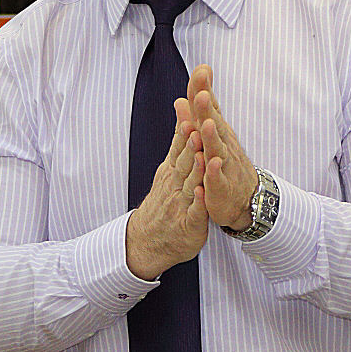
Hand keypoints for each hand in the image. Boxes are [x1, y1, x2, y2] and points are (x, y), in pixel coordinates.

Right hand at [123, 120, 209, 280]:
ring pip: (189, 184)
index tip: (190, 110)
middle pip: (183, 161)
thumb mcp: (170, 168)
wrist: (149, 241)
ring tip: (200, 155)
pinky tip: (200, 192)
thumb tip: (182, 110)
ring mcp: (181, 204)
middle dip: (189, 144)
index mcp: (172, 170)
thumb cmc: (166, 201)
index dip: (185, 130)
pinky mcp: (189, 224)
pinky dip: (197, 202)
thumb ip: (179, 141)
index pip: (179, 147)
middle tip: (196, 126)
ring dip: (194, 170)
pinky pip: (195, 212)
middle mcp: (174, 184)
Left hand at [184, 65, 258, 231]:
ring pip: (218, 150)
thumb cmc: (226, 162)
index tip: (202, 70)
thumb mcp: (210, 137)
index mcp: (217, 130)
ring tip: (206, 124)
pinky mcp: (222, 187)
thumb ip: (197, 117)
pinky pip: (218, 179)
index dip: (204, 90)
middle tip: (203, 93)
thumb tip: (182, 97)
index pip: (209, 107)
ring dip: (212, 137)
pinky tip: (212, 163)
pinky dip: (215, 172)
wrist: (247, 198)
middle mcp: (224, 144)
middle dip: (208, 109)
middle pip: (214, 124)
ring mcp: (225, 165)